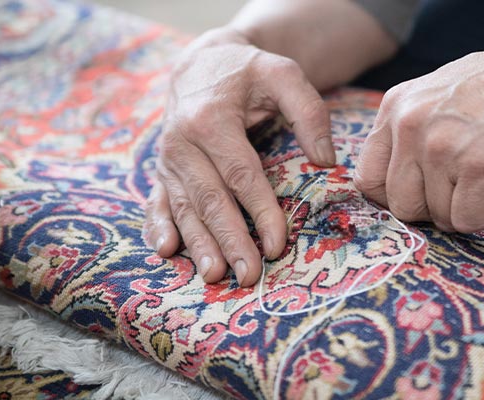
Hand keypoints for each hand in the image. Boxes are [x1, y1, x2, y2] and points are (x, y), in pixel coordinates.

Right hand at [143, 28, 334, 285]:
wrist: (201, 64)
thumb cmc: (248, 72)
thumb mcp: (283, 74)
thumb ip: (309, 112)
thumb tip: (325, 161)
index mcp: (211, 119)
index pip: (241, 175)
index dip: (261, 212)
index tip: (279, 245)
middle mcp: (181, 142)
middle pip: (210, 198)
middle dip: (231, 240)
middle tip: (249, 275)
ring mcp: (167, 158)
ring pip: (184, 207)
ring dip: (199, 244)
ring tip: (214, 275)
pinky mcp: (162, 170)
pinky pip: (158, 201)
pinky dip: (159, 226)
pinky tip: (165, 250)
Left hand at [354, 29, 483, 232]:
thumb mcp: (440, 97)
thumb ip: (410, 135)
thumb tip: (395, 189)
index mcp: (395, 108)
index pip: (368, 179)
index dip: (398, 198)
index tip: (428, 195)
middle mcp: (409, 124)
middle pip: (401, 207)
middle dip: (437, 208)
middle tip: (471, 188)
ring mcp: (440, 146)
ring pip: (438, 218)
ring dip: (473, 208)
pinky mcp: (475, 168)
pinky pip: (470, 221)